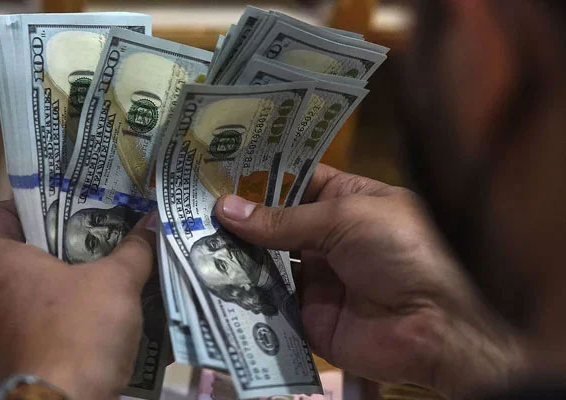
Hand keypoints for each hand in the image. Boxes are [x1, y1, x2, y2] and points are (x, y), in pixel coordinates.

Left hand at [0, 201, 155, 399]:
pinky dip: (48, 331)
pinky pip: (23, 337)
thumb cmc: (80, 332)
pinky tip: (83, 335)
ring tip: (92, 292)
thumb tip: (152, 221)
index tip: (61, 207)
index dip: (27, 204)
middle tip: (90, 246)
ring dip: (50, 294)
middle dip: (51, 252)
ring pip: (17, 301)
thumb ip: (135, 249)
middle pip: (12, 260)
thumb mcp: (117, 284)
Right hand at [214, 165, 524, 398]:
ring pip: (265, 261)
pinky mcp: (304, 314)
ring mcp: (314, 277)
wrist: (435, 326)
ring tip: (186, 236)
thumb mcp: (346, 219)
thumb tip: (226, 208)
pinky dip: (240, 292)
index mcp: (346, 201)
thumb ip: (284, 219)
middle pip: (274, 223)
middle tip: (187, 205)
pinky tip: (205, 277)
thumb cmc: (401, 251)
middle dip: (238, 216)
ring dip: (232, 253)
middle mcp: (327, 237)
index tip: (216, 167)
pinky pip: (268, 301)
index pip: (295, 181)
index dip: (260, 175)